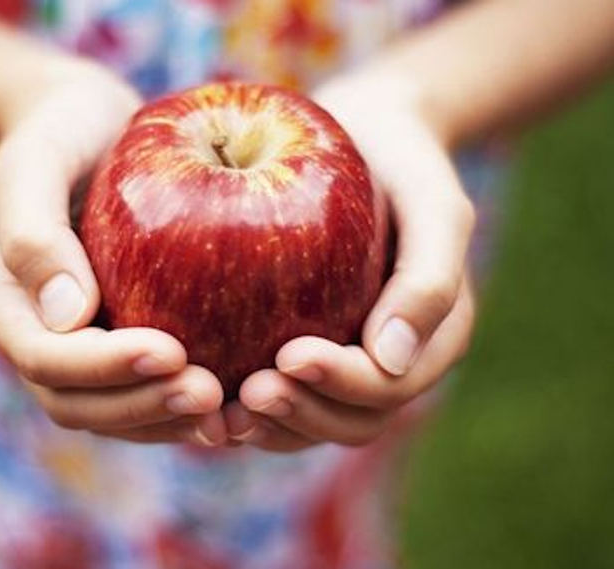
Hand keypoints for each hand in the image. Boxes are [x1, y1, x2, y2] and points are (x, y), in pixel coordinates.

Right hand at [0, 61, 226, 446]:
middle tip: (209, 396)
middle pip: (74, 401)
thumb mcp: (37, 158)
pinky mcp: (116, 333)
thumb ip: (35, 231)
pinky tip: (230, 396)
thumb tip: (69, 316)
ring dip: (163, 419)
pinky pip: (140, 386)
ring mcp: (74, 338)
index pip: (43, 358)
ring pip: (108, 409)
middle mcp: (33, 329)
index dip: (103, 368)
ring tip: (226, 412)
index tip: (171, 353)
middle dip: (140, 407)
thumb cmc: (59, 128)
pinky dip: (177, 402)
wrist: (84, 124)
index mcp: (2, 295)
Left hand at [226, 73, 476, 451]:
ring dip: (271, 424)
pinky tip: (205, 391)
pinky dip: (246, 406)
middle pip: (351, 421)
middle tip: (248, 393)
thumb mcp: (431, 205)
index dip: (342, 383)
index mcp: (433, 340)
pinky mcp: (302, 352)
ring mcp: (346, 362)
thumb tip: (389, 359)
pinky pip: (279, 396)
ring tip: (224, 407)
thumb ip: (428, 279)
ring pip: (312, 423)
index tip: (290, 355)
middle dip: (302, 414)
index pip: (389, 386)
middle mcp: (390, 363)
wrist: (365, 138)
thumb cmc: (402, 164)